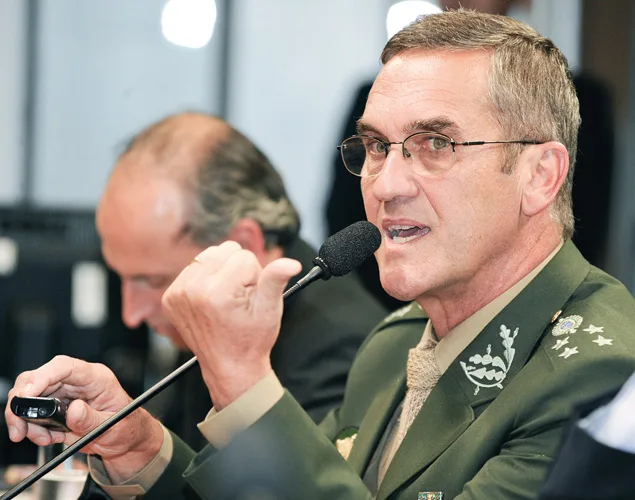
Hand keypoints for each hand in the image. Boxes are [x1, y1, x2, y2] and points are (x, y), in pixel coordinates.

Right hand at [4, 355, 163, 482]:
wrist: (125, 441)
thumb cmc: (126, 428)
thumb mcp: (114, 426)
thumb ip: (92, 419)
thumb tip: (74, 410)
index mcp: (96, 378)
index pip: (65, 366)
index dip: (42, 376)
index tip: (27, 394)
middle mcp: (77, 382)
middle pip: (39, 379)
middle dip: (23, 403)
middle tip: (19, 428)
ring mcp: (65, 393)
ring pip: (30, 396)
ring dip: (26, 420)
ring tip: (43, 438)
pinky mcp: (55, 407)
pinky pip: (33, 412)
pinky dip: (32, 427)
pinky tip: (49, 437)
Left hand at [162, 241, 301, 408]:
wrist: (230, 366)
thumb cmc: (251, 340)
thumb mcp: (269, 309)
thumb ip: (276, 280)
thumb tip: (291, 263)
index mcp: (218, 292)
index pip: (245, 257)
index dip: (255, 276)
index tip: (250, 298)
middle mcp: (193, 290)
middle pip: (226, 250)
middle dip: (237, 271)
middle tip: (239, 298)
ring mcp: (178, 293)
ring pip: (209, 255)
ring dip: (221, 271)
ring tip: (226, 298)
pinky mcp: (171, 296)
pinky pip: (194, 268)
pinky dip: (206, 279)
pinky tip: (212, 300)